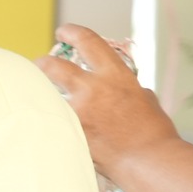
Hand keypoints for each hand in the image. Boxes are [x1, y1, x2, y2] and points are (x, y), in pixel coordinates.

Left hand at [33, 26, 178, 177]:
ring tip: (39, 97)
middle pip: (55, 67)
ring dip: (42, 95)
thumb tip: (115, 89)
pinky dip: (49, 120)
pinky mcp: (69, 131)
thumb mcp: (144, 98)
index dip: (73, 33)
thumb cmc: (153, 131)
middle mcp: (93, 89)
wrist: (147, 159)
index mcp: (115, 75)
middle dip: (43, 63)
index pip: (89, 43)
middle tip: (39, 63)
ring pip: (47, 95)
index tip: (64, 32)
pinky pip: (52, 120)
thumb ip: (124, 88)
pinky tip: (46, 124)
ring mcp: (79, 111)